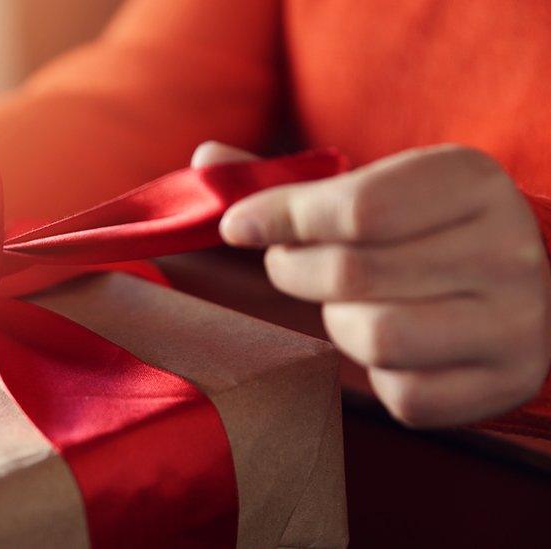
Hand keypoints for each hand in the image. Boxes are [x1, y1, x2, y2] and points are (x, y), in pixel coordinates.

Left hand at [194, 142, 550, 426]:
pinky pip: (404, 394)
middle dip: (293, 272)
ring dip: (337, 324)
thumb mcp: (369, 189)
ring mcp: (515, 321)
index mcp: (469, 180)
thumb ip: (291, 182)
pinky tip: (391, 348)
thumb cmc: (418, 232)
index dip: (278, 218)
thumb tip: (206, 162)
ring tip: (346, 306)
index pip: (354, 207)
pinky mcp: (505, 383)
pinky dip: (379, 376)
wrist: (521, 287)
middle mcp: (507, 248)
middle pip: (351, 274)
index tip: (235, 225)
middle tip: (288, 265)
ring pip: (374, 337)